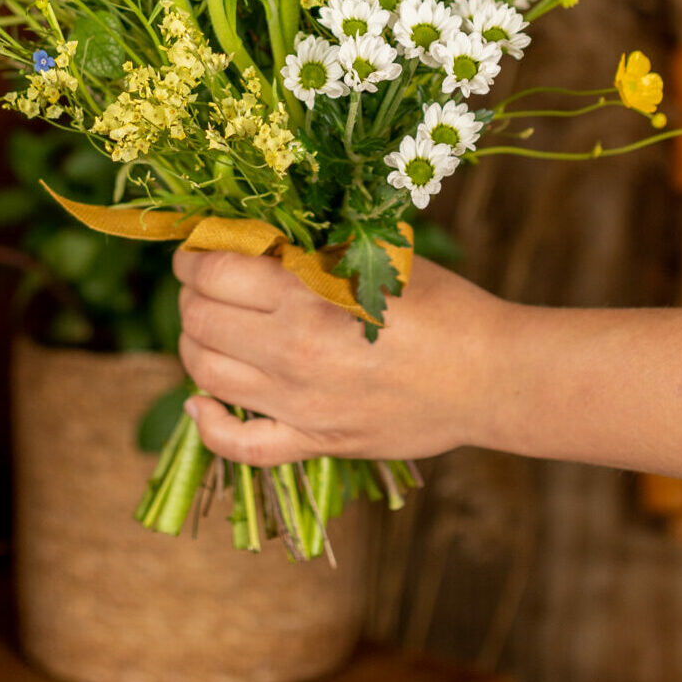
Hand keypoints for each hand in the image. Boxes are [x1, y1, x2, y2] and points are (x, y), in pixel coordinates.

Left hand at [173, 248, 497, 465]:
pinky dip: (207, 425)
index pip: (214, 272)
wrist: (491, 375)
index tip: (199, 247)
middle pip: (200, 321)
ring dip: (193, 344)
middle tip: (203, 282)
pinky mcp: (315, 442)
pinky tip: (200, 402)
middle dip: (190, 294)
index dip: (195, 254)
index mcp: (308, 299)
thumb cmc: (442, 306)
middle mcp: (293, 354)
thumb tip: (252, 234)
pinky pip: (240, 446)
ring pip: (207, 375)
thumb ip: (312, 248)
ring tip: (208, 326)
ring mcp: (300, 406)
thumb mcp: (376, 256)